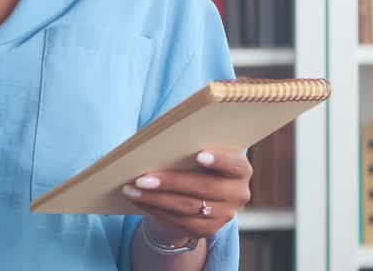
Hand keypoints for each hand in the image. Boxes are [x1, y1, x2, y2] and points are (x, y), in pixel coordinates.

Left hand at [121, 149, 251, 244]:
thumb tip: (160, 141)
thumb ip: (191, 146)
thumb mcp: (199, 151)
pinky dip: (156, 210)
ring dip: (156, 199)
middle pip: (204, 188)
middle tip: (142, 178)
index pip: (234, 164)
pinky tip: (139, 201)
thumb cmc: (196, 161)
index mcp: (240, 169)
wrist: (199, 191)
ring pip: (188, 208)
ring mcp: (225, 215)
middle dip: (170, 183)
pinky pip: (180, 222)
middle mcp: (238, 193)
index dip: (219, 160)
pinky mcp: (209, 230)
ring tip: (132, 190)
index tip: (199, 155)